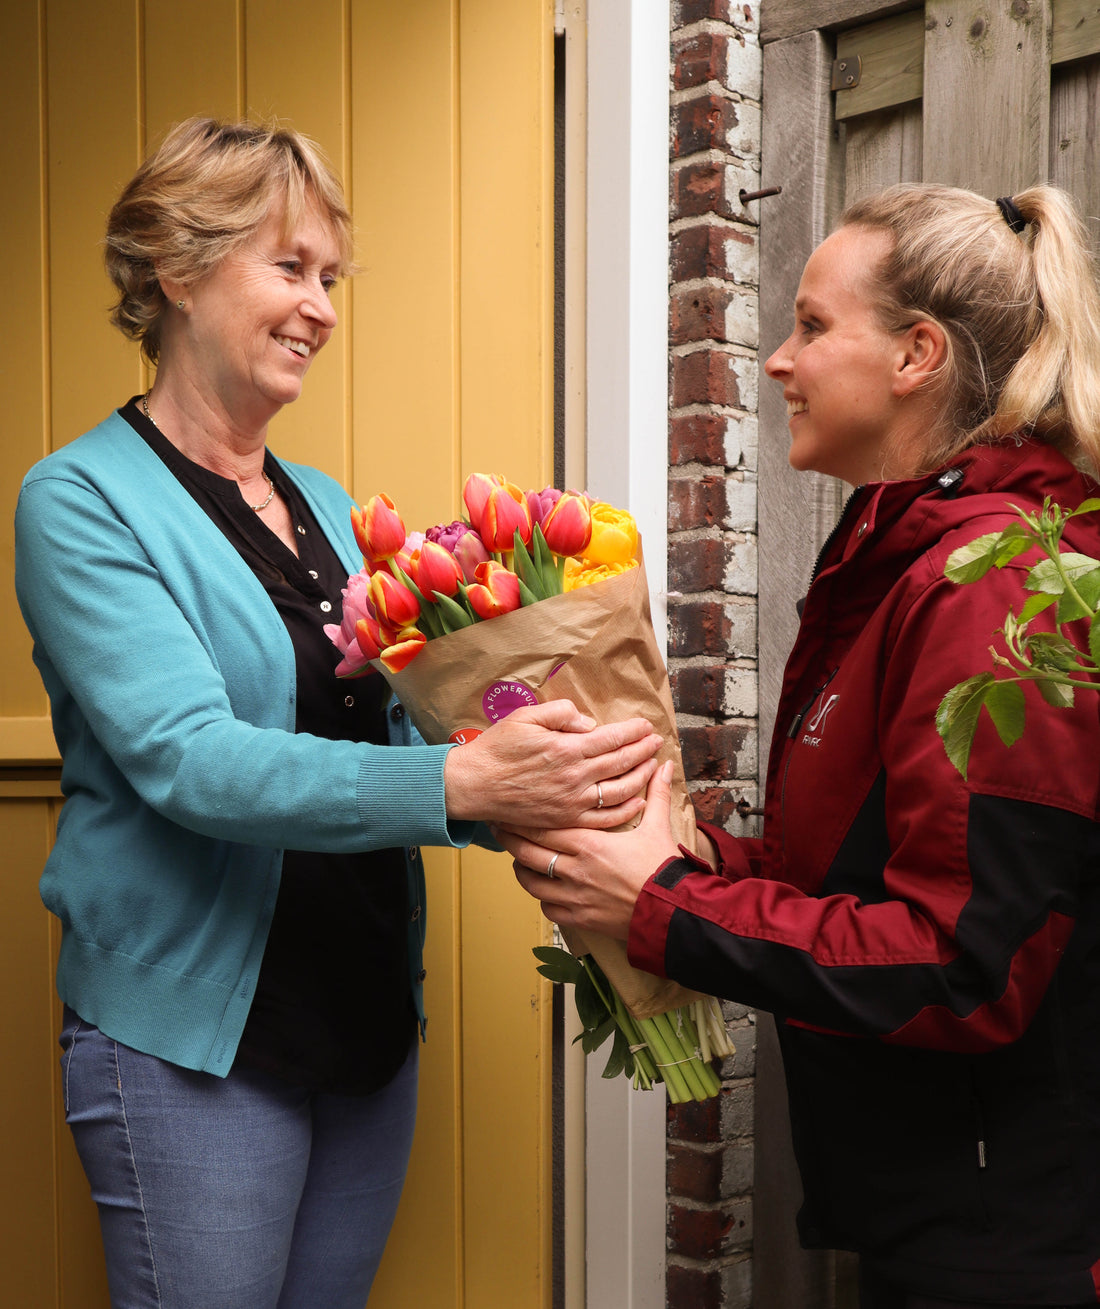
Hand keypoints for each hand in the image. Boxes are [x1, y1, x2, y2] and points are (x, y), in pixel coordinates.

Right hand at [443, 698, 661, 829]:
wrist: (475, 785)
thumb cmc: (497, 749)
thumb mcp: (525, 717)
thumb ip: (560, 713)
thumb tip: (588, 722)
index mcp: (567, 748)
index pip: (611, 738)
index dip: (633, 731)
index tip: (646, 725)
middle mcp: (575, 776)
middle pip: (621, 762)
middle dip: (643, 750)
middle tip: (657, 741)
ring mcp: (573, 801)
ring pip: (620, 790)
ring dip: (641, 776)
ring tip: (652, 764)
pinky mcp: (567, 820)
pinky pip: (606, 818)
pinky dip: (627, 810)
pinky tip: (638, 800)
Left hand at [496, 760, 678, 938]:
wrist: (673, 912)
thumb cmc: (663, 868)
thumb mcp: (658, 827)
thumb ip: (655, 794)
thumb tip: (664, 765)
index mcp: (590, 843)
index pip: (543, 827)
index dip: (522, 818)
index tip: (509, 809)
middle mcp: (575, 869)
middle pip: (528, 852)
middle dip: (510, 839)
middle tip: (499, 829)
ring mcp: (574, 896)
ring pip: (532, 882)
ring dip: (522, 869)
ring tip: (519, 859)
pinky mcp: (579, 918)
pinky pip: (547, 908)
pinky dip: (542, 898)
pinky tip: (544, 889)